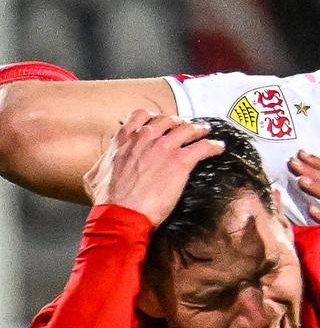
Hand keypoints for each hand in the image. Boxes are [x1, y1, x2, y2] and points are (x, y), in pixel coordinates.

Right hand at [82, 111, 223, 225]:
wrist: (122, 212)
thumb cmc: (108, 199)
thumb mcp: (94, 177)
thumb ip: (100, 166)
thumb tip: (98, 169)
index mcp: (124, 140)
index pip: (140, 116)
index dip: (154, 117)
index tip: (161, 122)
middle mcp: (145, 138)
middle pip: (168, 120)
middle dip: (179, 122)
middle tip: (186, 127)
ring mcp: (163, 148)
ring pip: (187, 129)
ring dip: (198, 129)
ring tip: (205, 131)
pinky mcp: (180, 161)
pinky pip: (203, 146)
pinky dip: (213, 145)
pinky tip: (218, 148)